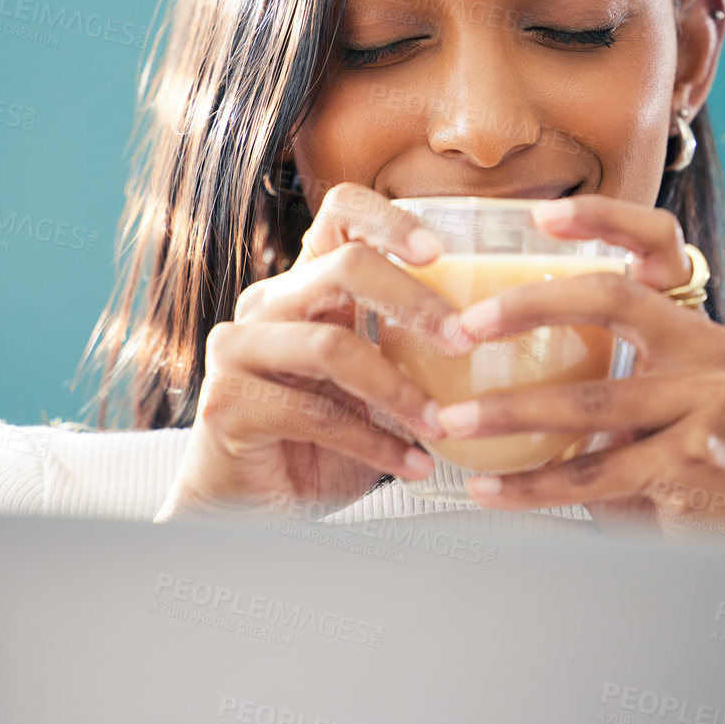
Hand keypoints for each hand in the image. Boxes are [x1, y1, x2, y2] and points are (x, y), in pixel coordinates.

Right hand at [154, 183, 474, 520]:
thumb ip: (408, 350)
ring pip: (331, 345)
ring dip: (397, 389)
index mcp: (304, 286)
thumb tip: (496, 333)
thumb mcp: (373, 386)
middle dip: (416, 302)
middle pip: (344, 266)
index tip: (441, 254)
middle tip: (464, 342)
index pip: (340, 214)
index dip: (390, 220)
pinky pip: (314, 412)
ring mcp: (239, 349)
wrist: (249, 509)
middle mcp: (267, 304)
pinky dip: (373, 442)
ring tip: (440, 425)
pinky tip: (410, 465)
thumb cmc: (320, 442)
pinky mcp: (228, 401)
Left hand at [432, 194, 724, 543]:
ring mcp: (710, 405)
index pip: (660, 245)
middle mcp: (711, 352)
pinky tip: (487, 490)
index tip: (540, 215)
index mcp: (692, 328)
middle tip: (463, 327)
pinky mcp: (697, 462)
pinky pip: (593, 473)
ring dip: (507, 412)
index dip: (604, 218)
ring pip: (590, 401)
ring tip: (449, 422)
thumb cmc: (676, 471)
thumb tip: (480, 357)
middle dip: (527, 306)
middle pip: (614, 298)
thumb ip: (594, 376)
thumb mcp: (643, 409)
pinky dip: (531, 485)